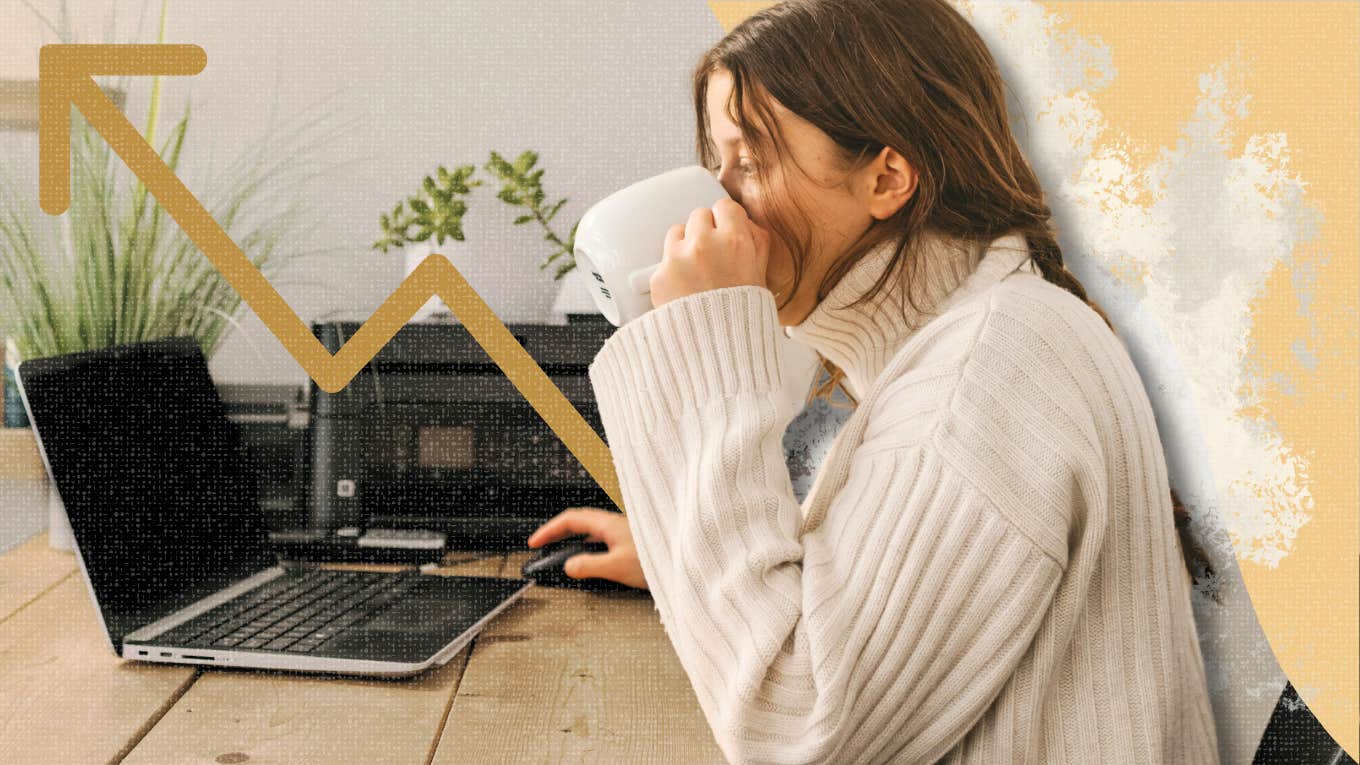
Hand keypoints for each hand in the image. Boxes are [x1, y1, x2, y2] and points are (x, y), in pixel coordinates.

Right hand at [525, 507, 647, 589]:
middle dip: (558, 534)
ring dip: (574, 542)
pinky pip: (603, 541)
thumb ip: (589, 566)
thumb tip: (568, 566)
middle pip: (579, 523)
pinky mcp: (633, 543)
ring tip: (563, 556)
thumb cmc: (658, 557)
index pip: (570, 520)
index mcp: (608, 524)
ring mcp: (625, 533)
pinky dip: (590, 549)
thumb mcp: (617, 565)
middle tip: (544, 546)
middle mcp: (616, 524)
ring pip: (592, 532)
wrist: (687, 560)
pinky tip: (592, 563)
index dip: (549, 530)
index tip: (535, 541)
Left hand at [650, 197, 770, 308]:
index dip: (726, 221)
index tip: (726, 232)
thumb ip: (756, 243)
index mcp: (735, 241)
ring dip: (685, 246)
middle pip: (698, 216)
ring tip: (696, 273)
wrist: (719, 353)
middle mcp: (704, 245)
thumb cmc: (744, 318)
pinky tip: (685, 290)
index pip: (724, 207)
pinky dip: (672, 272)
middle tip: (711, 256)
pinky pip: (663, 261)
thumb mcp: (762, 276)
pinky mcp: (659, 276)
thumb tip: (744, 223)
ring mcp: (678, 259)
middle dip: (705, 232)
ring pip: (677, 233)